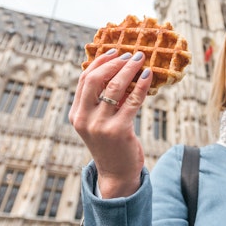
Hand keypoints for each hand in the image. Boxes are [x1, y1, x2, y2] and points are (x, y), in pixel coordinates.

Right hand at [69, 49, 151, 197]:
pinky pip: (132, 100)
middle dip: (114, 63)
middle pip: (96, 79)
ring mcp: (100, 125)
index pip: (85, 80)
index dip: (99, 62)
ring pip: (115, 86)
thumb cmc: (111, 144)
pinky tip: (149, 76)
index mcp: (77, 114)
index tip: (114, 51)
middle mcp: (85, 119)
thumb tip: (118, 69)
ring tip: (141, 60)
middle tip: (130, 55)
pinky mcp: (119, 130)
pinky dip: (142, 85)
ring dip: (129, 69)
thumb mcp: (99, 122)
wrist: (117, 174)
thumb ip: (101, 101)